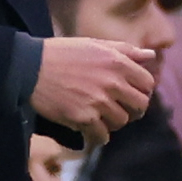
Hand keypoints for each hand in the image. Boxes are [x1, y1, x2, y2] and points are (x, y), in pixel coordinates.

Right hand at [30, 38, 155, 147]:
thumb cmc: (63, 53)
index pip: (147, 83)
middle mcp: (112, 82)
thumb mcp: (96, 44)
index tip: (133, 94)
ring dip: (114, 121)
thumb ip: (125, 51)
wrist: (31, 67)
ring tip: (103, 116)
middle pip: (140, 105)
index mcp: (118, 62)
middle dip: (134, 109)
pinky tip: (91, 128)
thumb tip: (150, 55)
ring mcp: (98, 101)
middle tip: (122, 109)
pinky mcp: (83, 118)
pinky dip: (98, 135)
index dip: (142, 90)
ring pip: (122, 121)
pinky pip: (102, 136)